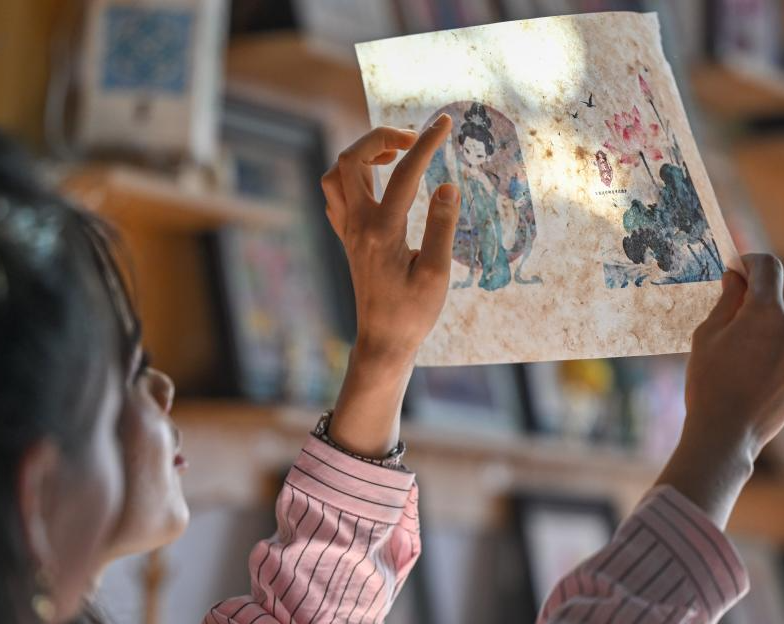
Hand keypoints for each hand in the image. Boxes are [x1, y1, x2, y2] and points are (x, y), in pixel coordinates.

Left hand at [320, 115, 460, 456]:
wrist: (383, 341)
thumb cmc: (414, 312)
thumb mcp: (437, 273)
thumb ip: (442, 226)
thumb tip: (447, 185)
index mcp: (383, 232)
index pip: (404, 174)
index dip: (426, 143)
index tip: (444, 123)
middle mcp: (358, 226)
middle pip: (350, 160)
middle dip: (381, 138)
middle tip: (413, 138)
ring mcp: (348, 231)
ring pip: (336, 174)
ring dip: (362, 154)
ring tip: (396, 154)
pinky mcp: (347, 238)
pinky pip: (336, 194)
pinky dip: (352, 175)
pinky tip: (378, 180)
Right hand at [655, 254, 783, 527]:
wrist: (726, 433)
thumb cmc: (708, 382)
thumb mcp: (707, 334)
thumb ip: (726, 300)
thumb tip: (735, 278)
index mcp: (768, 311)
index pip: (768, 266)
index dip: (749, 261)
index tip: (734, 267)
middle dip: (762, 286)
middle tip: (736, 295)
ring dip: (772, 315)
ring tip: (744, 335)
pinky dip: (780, 341)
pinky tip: (755, 360)